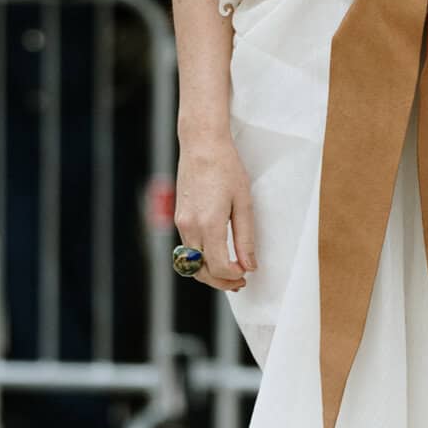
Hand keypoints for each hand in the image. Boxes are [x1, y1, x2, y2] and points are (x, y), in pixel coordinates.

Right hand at [174, 133, 257, 291]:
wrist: (202, 145)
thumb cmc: (226, 169)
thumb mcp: (244, 204)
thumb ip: (245, 238)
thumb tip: (249, 265)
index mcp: (209, 224)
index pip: (218, 266)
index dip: (233, 276)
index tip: (246, 274)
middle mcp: (190, 227)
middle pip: (200, 271)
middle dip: (220, 282)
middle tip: (240, 282)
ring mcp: (181, 223)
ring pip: (191, 262)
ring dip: (209, 272)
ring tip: (230, 272)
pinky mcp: (178, 218)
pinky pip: (187, 248)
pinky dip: (201, 258)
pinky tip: (217, 254)